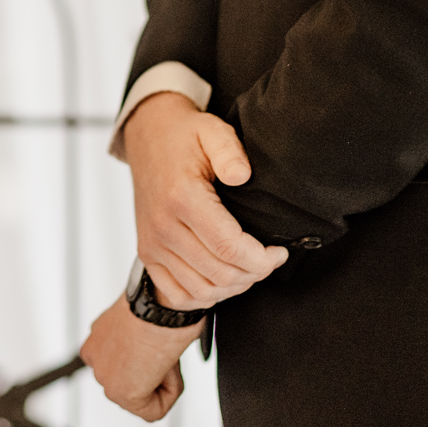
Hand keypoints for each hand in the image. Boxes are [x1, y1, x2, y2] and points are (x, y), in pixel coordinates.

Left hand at [80, 296, 197, 420]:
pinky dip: (170, 393)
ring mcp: (104, 376)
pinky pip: (154, 411)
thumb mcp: (143, 317)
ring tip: (161, 352)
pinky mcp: (122, 393)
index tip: (154, 340)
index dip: (148, 357)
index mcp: (98, 336)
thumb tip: (152, 353)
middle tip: (160, 347)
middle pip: (132, 381)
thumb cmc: (157, 300)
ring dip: (161, 378)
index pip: (122, 363)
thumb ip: (137, 339)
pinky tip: (165, 366)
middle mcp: (94, 356)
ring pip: (144, 396)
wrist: (158, 301)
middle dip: (152, 371)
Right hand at [123, 92, 288, 310]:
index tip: (280, 251)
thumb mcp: (212, 131)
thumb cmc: (185, 136)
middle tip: (269, 259)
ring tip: (250, 268)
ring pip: (202, 289)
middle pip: (220, 274)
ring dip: (234, 286)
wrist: (148, 137)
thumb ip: (230, 152)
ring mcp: (152, 244)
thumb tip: (243, 176)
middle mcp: (163, 227)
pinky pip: (179, 294)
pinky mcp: (147, 254)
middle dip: (254, 273)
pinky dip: (206, 295)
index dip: (262, 259)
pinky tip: (224, 279)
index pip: (229, 249)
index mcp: (182, 199)